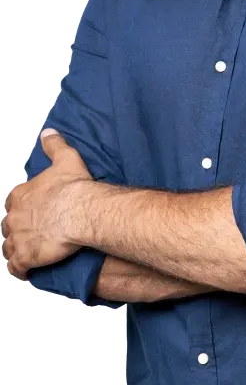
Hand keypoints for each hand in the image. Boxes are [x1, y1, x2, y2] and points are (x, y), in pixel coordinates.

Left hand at [1, 129, 93, 280]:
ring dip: (16, 250)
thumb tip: (48, 132)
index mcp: (20, 195)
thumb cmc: (73, 186)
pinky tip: (26, 270)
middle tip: (33, 232)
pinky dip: (19, 269)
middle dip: (18, 229)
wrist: (80, 211)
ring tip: (27, 252)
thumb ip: (54, 145)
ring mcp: (17, 238)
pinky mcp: (24, 256)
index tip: (33, 211)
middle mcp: (14, 216)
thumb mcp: (66, 158)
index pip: (14, 203)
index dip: (22, 208)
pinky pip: (15, 266)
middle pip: (9, 226)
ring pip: (9, 247)